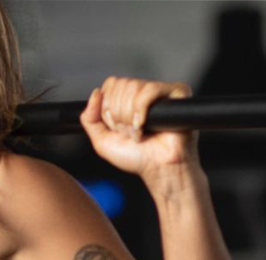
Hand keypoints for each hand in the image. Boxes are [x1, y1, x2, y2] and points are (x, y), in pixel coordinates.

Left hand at [79, 77, 199, 180]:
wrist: (159, 169)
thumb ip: (89, 119)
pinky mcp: (176, 93)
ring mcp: (160, 92)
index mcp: (127, 99)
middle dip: (119, 115)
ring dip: (130, 116)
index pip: (110, 85)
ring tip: (138, 132)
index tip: (116, 127)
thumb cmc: (136, 157)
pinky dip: (141, 111)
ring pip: (133, 87)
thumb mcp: (102, 141)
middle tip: (129, 132)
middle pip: (120, 85)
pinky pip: (150, 91)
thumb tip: (95, 93)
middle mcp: (143, 93)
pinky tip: (144, 126)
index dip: (108, 108)